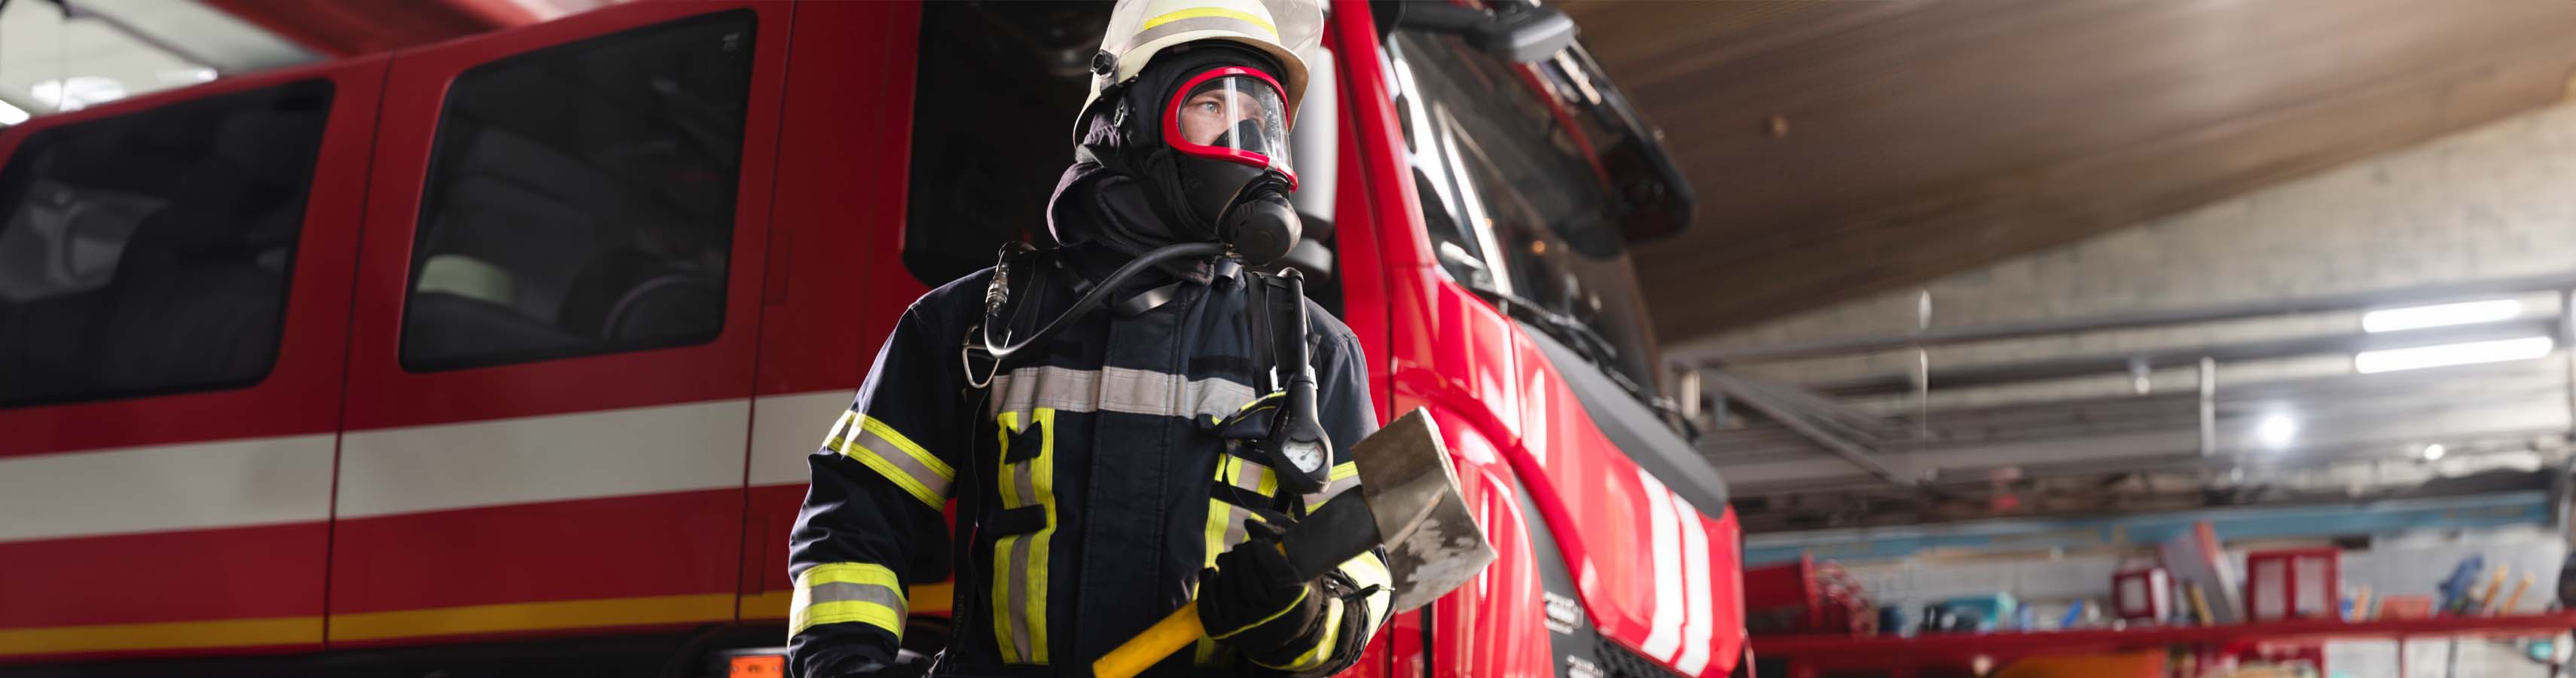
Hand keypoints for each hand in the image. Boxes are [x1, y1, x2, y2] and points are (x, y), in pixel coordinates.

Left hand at [1196, 519, 1325, 662]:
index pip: (1272, 562)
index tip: (1259, 545)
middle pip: (1247, 570)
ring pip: (1226, 581)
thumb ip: (1279, 541)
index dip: (1262, 548)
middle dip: (1243, 552)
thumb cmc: (1290, 596)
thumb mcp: (1297, 571)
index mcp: (1293, 599)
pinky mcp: (1222, 632)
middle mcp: (1268, 616)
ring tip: (1230, 560)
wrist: (1282, 635)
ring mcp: (1243, 626)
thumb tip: (1249, 523)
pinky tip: (1212, 572)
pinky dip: (1207, 581)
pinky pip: (1207, 601)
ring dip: (1226, 562)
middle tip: (1244, 550)